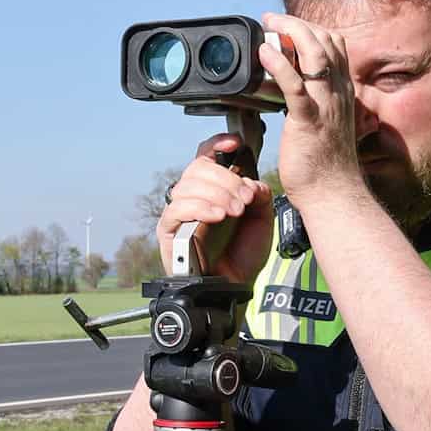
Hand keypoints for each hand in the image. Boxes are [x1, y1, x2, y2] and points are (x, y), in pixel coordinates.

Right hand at [155, 114, 272, 285]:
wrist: (235, 287)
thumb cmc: (243, 255)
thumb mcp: (262, 219)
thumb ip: (259, 194)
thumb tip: (250, 181)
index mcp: (214, 189)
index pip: (205, 156)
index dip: (216, 144)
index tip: (234, 144)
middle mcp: (194, 197)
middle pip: (198, 167)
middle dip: (226, 179)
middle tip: (244, 200)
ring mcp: (179, 214)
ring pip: (188, 185)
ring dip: (216, 194)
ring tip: (234, 212)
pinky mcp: (168, 232)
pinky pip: (176, 209)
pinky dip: (200, 208)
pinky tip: (218, 216)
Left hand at [258, 12, 365, 207]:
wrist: (333, 193)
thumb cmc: (325, 165)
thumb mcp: (327, 126)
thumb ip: (318, 106)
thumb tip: (298, 96)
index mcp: (342, 92)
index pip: (335, 46)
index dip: (312, 29)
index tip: (288, 26)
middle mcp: (338, 93)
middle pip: (326, 42)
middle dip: (298, 23)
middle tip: (272, 19)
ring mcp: (325, 105)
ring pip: (315, 55)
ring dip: (291, 33)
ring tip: (269, 25)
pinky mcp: (308, 120)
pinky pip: (295, 86)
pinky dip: (279, 65)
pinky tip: (265, 53)